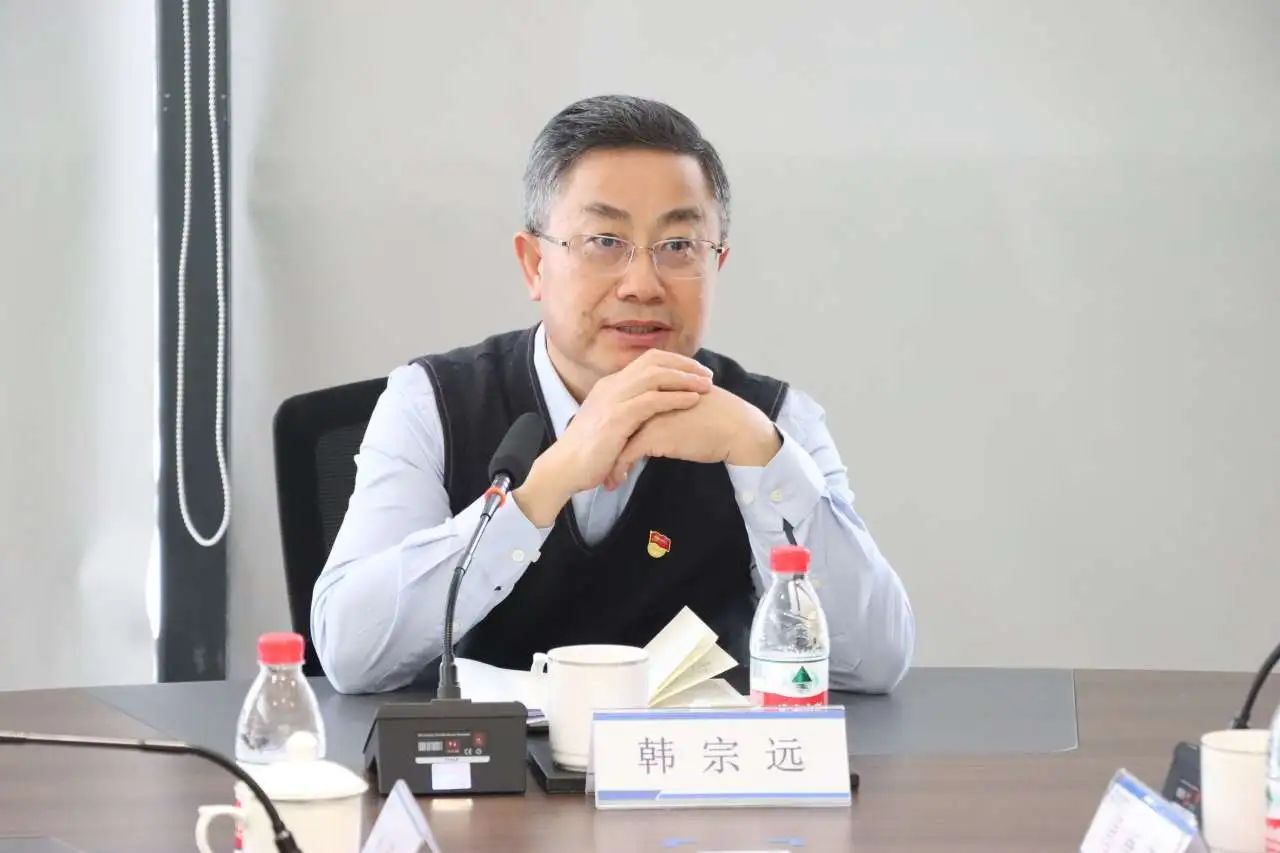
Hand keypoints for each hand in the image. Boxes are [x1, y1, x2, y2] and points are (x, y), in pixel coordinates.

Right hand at [512, 349, 713, 525]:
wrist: (563, 468)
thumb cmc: (587, 453)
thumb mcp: (607, 425)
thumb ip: (626, 414)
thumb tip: (647, 415)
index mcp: (610, 385)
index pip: (646, 361)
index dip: (674, 362)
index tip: (695, 371)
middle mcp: (612, 386)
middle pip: (654, 361)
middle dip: (684, 365)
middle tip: (707, 374)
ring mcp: (613, 400)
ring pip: (656, 376)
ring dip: (685, 379)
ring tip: (707, 385)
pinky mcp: (617, 418)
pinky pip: (652, 400)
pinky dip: (675, 398)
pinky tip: (693, 401)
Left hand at [603, 385, 780, 488]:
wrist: (736, 427)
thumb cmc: (715, 420)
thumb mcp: (682, 408)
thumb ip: (663, 412)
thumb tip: (651, 429)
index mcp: (652, 389)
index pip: (620, 410)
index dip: (611, 433)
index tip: (605, 451)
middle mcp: (646, 398)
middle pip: (613, 424)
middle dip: (603, 448)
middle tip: (595, 467)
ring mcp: (648, 415)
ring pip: (615, 440)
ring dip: (606, 462)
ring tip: (604, 479)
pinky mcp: (653, 434)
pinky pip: (626, 454)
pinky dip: (617, 470)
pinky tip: (616, 482)